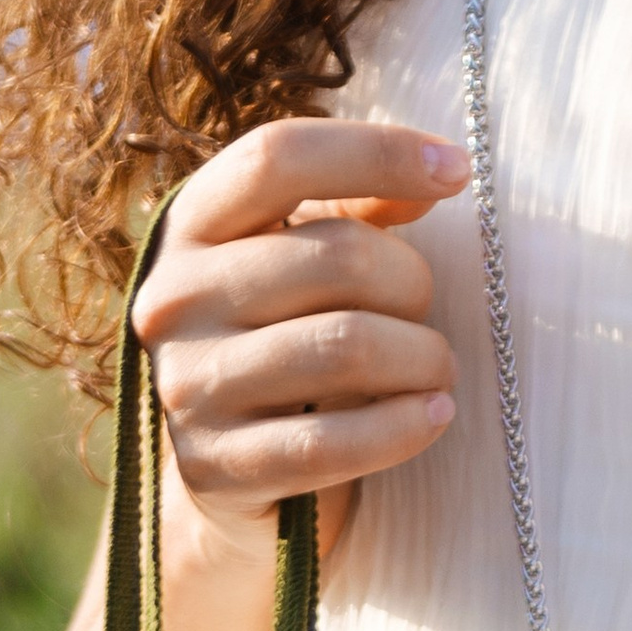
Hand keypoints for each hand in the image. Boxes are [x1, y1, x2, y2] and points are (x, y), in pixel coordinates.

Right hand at [133, 116, 467, 549]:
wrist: (222, 478)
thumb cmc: (276, 345)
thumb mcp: (297, 263)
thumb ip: (356, 212)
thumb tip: (436, 175)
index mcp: (191, 227)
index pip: (280, 157)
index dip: (377, 151)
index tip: (455, 170)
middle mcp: (176, 299)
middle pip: (334, 257)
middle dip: (411, 282)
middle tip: (425, 311)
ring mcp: (189, 386)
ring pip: (346, 347)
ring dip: (421, 357)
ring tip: (439, 369)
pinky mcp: (217, 467)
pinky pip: (332, 443)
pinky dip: (403, 427)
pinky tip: (434, 415)